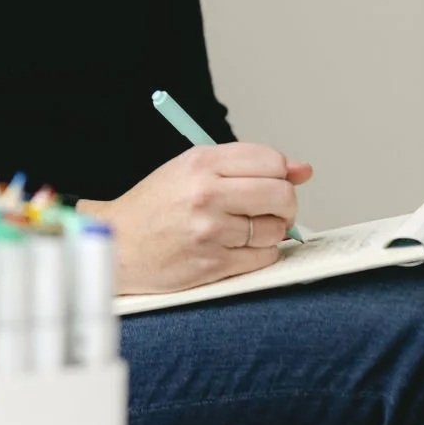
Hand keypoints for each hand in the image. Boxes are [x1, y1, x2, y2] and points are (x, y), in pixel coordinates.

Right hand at [76, 142, 313, 294]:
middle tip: (269, 208)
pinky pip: (264, 257)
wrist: (119, 243)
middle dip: (284, 203)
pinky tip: (237, 247)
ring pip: (276, 229)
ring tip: (244, 229)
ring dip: (270, 231)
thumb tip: (303, 170)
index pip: (271, 160)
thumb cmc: (156, 205)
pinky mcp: (213, 264)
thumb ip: (246, 166)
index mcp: (201, 162)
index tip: (270, 181)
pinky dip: (259, 253)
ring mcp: (211, 231)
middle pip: (282, 194)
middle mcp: (207, 194)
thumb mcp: (192, 169)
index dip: (279, 172)